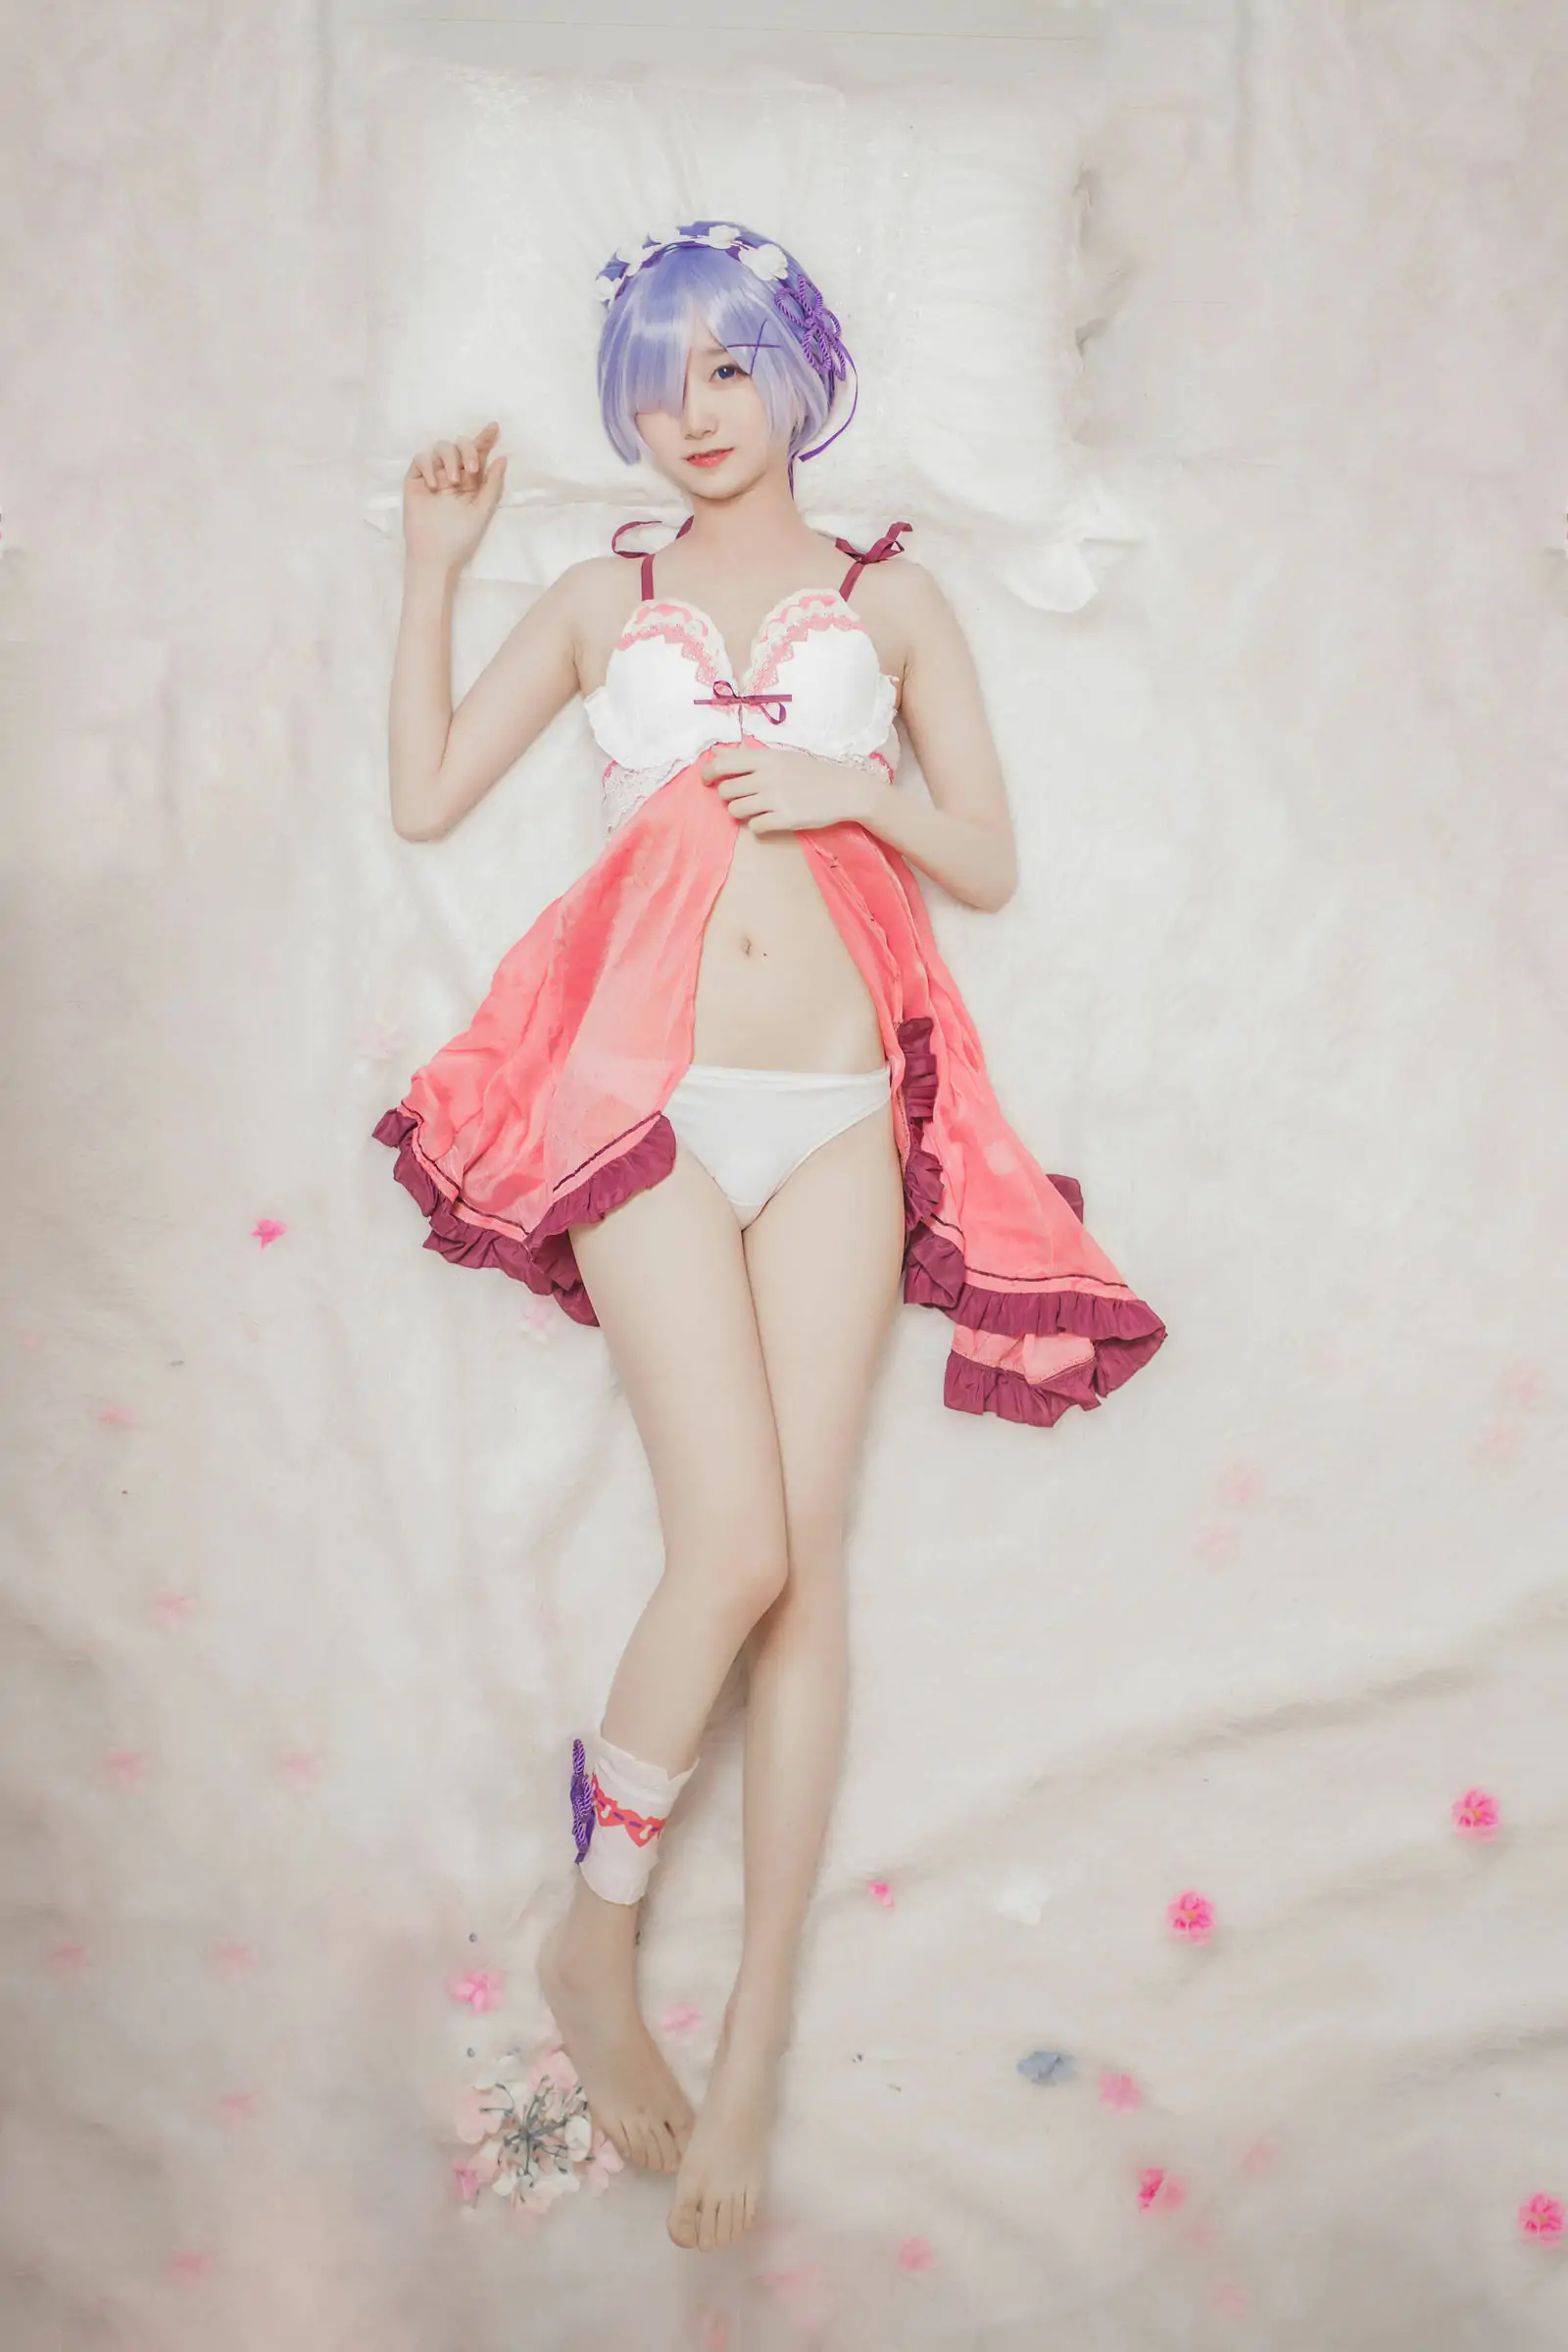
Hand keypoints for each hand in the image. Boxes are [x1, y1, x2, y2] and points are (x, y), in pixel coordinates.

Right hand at [402, 422, 506, 572]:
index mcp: (471, 481)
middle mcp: (452, 474)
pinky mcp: (415, 480)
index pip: (478, 454)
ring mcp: (433, 475)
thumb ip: (492, 484)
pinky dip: (429, 465)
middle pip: (460, 445)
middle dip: (468, 450)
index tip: (494, 427)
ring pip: (441, 447)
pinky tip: (434, 484)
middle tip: (472, 469)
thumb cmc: (461, 537)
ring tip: (452, 482)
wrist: (436, 554)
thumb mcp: (483, 510)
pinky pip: (421, 458)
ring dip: (450, 459)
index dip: (485, 439)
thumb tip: (503, 458)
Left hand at [697, 740, 876, 833]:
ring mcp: (775, 799)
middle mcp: (767, 777)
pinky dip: (757, 826)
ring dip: (740, 812)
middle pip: (726, 791)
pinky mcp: (784, 819)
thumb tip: (716, 753)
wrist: (843, 790)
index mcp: (766, 757)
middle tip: (739, 797)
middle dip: (727, 796)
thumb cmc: (811, 772)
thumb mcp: (780, 757)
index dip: (708, 773)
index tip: (706, 780)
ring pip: (736, 810)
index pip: (723, 764)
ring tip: (754, 809)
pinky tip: (767, 820)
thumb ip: (748, 756)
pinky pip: (754, 827)